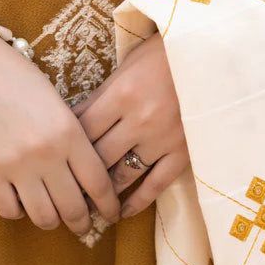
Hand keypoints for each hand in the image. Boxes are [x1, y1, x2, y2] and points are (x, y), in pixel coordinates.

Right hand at [0, 26, 120, 235]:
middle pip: (74, 208)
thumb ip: (72, 136)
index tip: (112, 214)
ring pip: (44, 218)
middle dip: (82, 222)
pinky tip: (21, 199)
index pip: (99, 183)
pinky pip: (10, 211)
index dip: (109, 206)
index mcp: (70, 131)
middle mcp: (47, 154)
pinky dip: (19, 211)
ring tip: (53, 214)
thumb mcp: (56, 101)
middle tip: (83, 224)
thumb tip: (85, 173)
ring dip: (52, 220)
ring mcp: (17, 166)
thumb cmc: (17, 75)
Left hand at [73, 32, 188, 217]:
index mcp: (121, 94)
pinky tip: (123, 211)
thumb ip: (103, 94)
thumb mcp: (127, 65)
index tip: (55, 160)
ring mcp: (161, 139)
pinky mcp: (183, 152)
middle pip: (98, 156)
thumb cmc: (162, 53)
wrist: (209, 53)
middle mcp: (138, 120)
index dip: (66, 146)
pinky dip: (137, 201)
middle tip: (65, 189)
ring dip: (104, 192)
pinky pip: (156, 185)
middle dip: (79, 174)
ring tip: (89, 204)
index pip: (83, 129)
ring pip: (123, 175)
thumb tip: (74, 120)